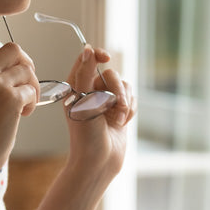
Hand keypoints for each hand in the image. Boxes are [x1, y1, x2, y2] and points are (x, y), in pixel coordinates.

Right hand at [0, 42, 39, 172]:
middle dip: (26, 66)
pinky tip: (21, 116)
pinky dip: (32, 103)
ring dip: (31, 88)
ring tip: (22, 108)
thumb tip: (21, 61)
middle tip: (27, 87)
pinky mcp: (9, 98)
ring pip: (27, 70)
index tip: (13, 83)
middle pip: (14, 50)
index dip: (12, 65)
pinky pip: (32, 90)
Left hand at [64, 45, 135, 178]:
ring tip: (117, 119)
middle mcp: (90, 91)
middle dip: (116, 90)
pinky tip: (122, 123)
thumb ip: (85, 73)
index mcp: (76, 86)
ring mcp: (107, 101)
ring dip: (124, 102)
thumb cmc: (85, 134)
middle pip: (111, 74)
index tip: (106, 58)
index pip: (87, 59)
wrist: (99, 161)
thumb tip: (88, 49)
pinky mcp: (120, 110)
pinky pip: (133, 98)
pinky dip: (130, 110)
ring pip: (125, 85)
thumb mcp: (82, 101)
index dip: (97, 55)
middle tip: (113, 107)